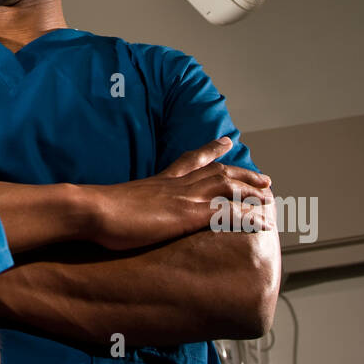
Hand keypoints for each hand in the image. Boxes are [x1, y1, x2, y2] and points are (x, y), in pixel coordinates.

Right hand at [83, 137, 274, 250]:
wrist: (92, 210)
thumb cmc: (97, 212)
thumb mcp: (116, 203)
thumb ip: (126, 205)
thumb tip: (119, 214)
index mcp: (159, 181)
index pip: (189, 160)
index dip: (210, 150)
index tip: (226, 142)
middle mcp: (175, 185)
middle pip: (217, 171)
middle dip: (243, 173)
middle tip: (264, 177)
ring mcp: (183, 198)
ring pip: (228, 186)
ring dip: (252, 190)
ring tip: (271, 196)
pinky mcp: (188, 215)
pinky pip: (228, 212)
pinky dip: (250, 216)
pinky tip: (264, 222)